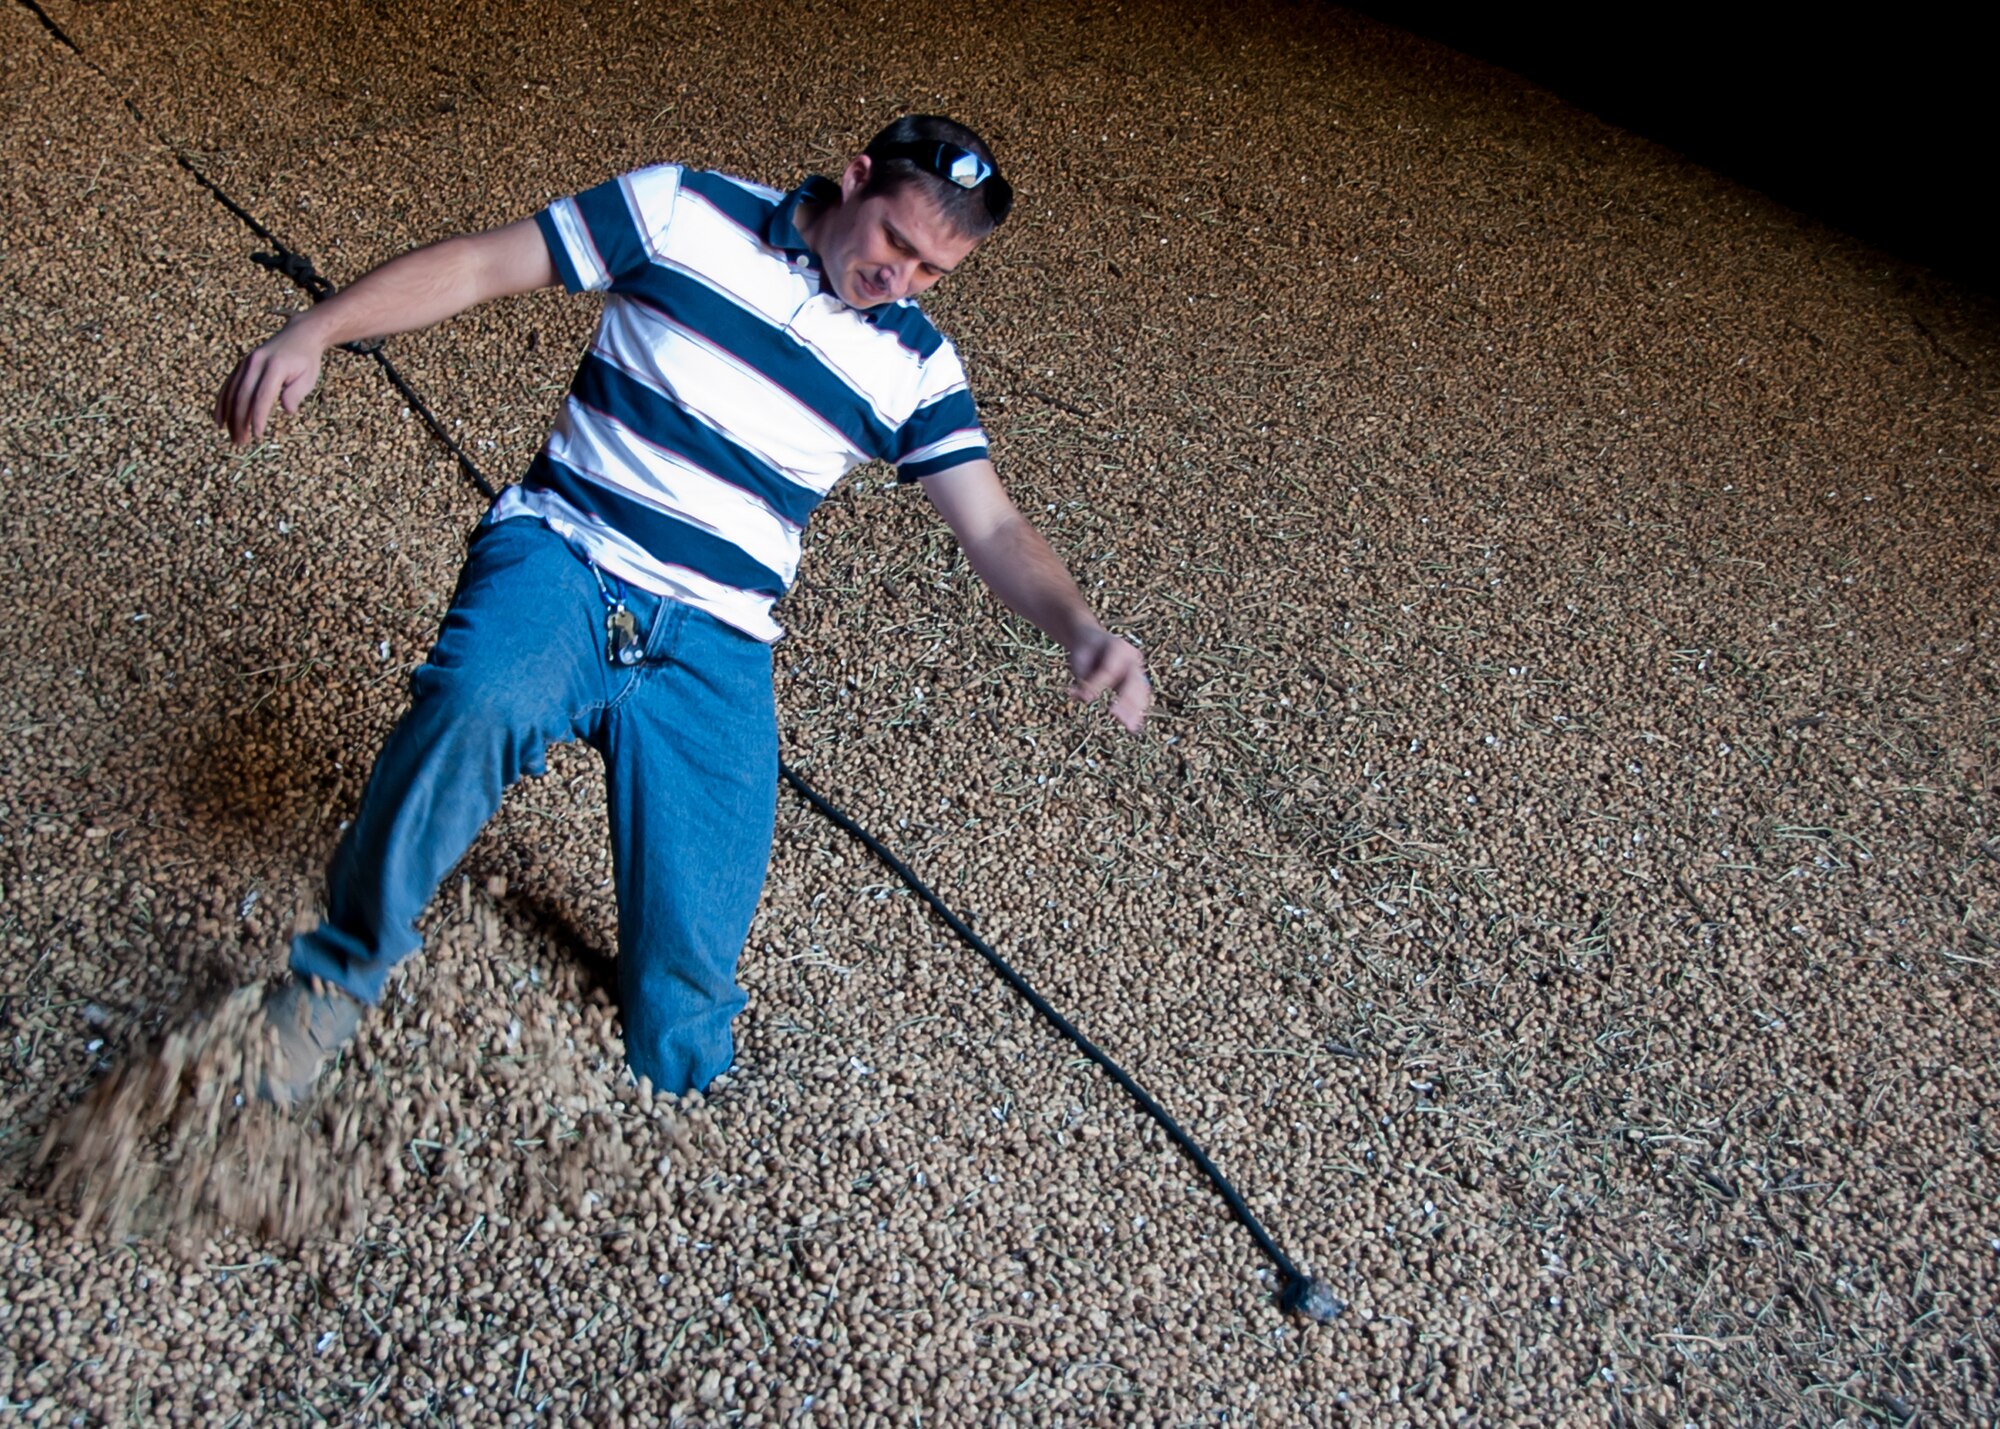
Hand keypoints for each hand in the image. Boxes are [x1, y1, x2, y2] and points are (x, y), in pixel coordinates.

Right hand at [213, 317, 324, 446]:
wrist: (298, 336)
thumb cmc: (306, 361)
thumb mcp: (309, 377)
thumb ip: (296, 393)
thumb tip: (287, 410)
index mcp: (275, 366)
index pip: (263, 396)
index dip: (258, 417)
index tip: (257, 435)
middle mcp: (256, 363)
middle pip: (243, 395)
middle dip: (240, 421)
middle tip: (240, 442)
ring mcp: (246, 363)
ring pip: (232, 392)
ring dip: (229, 416)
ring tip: (232, 437)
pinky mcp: (241, 365)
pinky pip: (228, 385)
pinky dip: (222, 403)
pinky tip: (219, 420)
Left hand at [1068, 628, 1150, 732]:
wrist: (1093, 642)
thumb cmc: (1085, 652)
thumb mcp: (1079, 661)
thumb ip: (1083, 678)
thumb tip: (1086, 699)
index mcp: (1118, 647)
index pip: (1109, 669)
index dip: (1097, 684)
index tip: (1084, 698)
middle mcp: (1132, 658)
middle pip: (1133, 680)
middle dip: (1126, 700)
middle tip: (1116, 716)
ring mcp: (1137, 669)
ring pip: (1141, 690)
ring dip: (1136, 710)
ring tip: (1131, 728)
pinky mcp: (1138, 681)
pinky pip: (1141, 696)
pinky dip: (1137, 711)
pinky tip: (1133, 726)